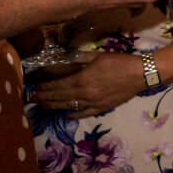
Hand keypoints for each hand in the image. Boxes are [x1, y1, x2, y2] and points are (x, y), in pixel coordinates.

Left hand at [29, 51, 144, 118]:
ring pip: (69, 106)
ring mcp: (92, 103)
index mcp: (82, 80)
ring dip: (55, 106)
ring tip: (43, 106)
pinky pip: (84, 113)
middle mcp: (84, 94)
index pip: (57, 85)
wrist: (141, 74)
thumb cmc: (119, 62)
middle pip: (60, 96)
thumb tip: (64, 58)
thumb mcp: (97, 55)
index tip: (34, 87)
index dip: (45, 87)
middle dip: (45, 97)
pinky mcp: (102, 108)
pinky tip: (67, 116)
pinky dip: (74, 115)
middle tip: (32, 98)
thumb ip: (79, 58)